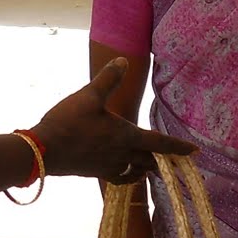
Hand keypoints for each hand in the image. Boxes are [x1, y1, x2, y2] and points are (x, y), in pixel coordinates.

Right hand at [34, 59, 194, 180]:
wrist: (43, 150)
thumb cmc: (68, 122)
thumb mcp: (89, 95)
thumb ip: (108, 79)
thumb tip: (123, 60)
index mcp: (126, 136)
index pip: (160, 143)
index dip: (178, 147)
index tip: (195, 152)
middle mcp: (122, 155)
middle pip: (151, 161)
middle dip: (164, 160)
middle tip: (174, 160)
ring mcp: (109, 167)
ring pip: (136, 171)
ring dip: (146, 168)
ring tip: (152, 166)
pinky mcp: (96, 173)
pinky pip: (120, 178)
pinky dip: (129, 176)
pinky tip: (127, 172)